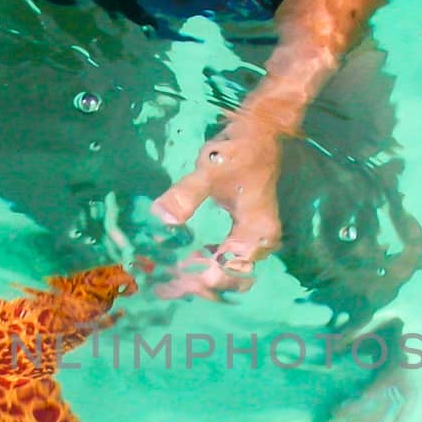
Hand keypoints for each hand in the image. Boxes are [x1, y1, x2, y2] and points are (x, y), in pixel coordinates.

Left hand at [150, 113, 283, 300]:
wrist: (261, 133)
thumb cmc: (237, 151)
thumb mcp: (208, 171)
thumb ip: (185, 195)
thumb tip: (161, 217)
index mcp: (255, 231)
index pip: (226, 269)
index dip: (197, 279)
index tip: (169, 281)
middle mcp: (260, 241)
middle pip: (231, 279)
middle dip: (198, 286)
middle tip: (165, 288)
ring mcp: (256, 239)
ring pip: (231, 274)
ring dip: (203, 279)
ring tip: (170, 281)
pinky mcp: (247, 234)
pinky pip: (229, 261)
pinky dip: (208, 266)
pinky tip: (186, 262)